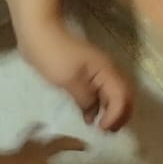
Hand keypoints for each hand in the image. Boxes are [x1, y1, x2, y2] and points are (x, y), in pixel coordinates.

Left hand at [19, 22, 134, 130]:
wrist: (38, 31)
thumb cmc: (52, 55)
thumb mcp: (69, 80)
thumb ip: (85, 98)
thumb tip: (93, 114)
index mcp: (106, 70)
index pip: (121, 97)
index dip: (116, 115)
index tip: (102, 129)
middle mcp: (108, 70)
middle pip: (124, 95)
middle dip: (120, 115)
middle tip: (109, 132)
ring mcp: (98, 70)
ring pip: (115, 93)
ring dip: (113, 110)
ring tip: (103, 127)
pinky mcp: (88, 72)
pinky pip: (102, 90)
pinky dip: (102, 104)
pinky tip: (92, 114)